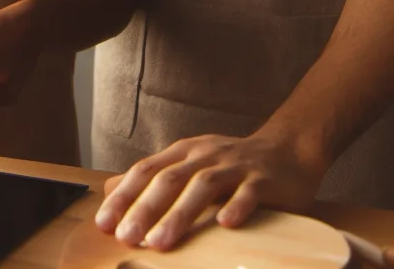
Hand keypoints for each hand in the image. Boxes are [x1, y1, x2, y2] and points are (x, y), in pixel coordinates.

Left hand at [94, 130, 326, 250]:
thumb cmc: (232, 165)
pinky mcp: (264, 179)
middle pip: (170, 179)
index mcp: (184, 152)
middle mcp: (206, 155)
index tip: (105, 224)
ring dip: (180, 215)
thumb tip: (111, 188)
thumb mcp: (190, 164)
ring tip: (161, 242)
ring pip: (204, 186)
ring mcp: (235, 165)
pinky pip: (249, 192)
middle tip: (127, 238)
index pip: (146, 171)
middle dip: (145, 209)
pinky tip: (226, 225)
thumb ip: (155, 177)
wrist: (288, 150)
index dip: (124, 196)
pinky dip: (237, 206)